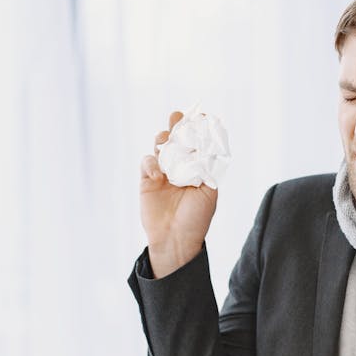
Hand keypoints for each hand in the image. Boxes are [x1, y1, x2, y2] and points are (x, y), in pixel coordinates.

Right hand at [140, 111, 218, 277]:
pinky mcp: (147, 180)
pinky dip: (151, 163)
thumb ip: (207, 168)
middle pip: (177, 140)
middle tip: (177, 116)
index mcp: (198, 169)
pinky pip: (147, 162)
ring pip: (160, 147)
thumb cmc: (196, 218)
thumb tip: (206, 145)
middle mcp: (180, 167)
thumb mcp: (209, 192)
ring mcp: (163, 172)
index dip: (199, 130)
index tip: (202, 117)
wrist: (175, 240)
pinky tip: (158, 174)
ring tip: (165, 139)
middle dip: (177, 125)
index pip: (198, 144)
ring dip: (162, 138)